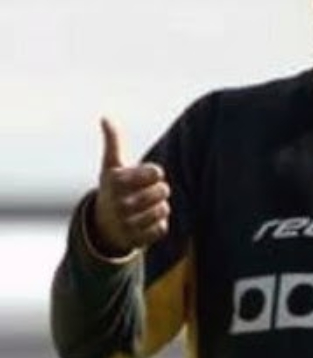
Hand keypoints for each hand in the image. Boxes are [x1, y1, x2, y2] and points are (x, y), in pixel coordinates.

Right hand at [90, 117, 170, 252]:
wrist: (102, 226)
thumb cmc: (113, 189)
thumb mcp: (111, 166)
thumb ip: (113, 142)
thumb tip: (105, 117)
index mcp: (116, 181)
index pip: (156, 172)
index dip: (154, 174)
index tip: (144, 177)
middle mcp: (119, 203)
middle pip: (164, 191)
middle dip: (160, 191)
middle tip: (147, 193)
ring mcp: (127, 223)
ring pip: (164, 210)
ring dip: (159, 208)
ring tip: (146, 208)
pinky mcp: (136, 240)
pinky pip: (162, 228)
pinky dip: (158, 225)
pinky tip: (145, 223)